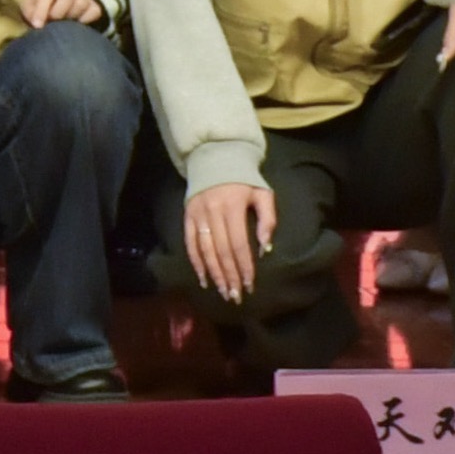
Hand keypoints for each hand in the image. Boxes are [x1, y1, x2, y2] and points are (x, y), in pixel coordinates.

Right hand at [183, 178, 278, 299]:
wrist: (215, 157)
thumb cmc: (244, 179)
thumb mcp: (263, 194)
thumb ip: (267, 220)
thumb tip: (265, 248)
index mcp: (233, 206)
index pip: (239, 244)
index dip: (244, 266)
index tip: (250, 285)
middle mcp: (213, 212)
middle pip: (221, 251)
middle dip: (230, 276)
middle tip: (236, 296)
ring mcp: (198, 214)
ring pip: (205, 250)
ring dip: (214, 273)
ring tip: (223, 291)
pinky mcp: (187, 216)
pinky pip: (190, 243)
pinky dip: (196, 262)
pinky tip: (204, 278)